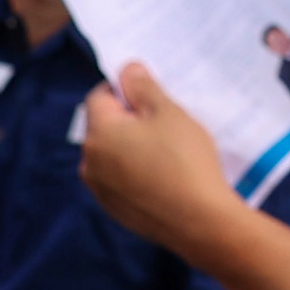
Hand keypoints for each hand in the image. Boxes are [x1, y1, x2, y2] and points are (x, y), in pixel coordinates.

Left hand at [73, 65, 237, 245]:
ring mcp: (100, 189)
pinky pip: (120, 180)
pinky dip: (136, 173)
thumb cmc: (185, 159)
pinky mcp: (115, 210)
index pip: (99, 96)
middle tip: (166, 124)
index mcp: (99, 132)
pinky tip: (165, 178)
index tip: (153, 96)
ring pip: (112, 155)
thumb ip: (143, 87)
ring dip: (131, 148)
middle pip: (104, 127)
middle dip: (128, 120)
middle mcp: (90, 161)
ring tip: (168, 154)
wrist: (199, 220)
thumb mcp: (169, 113)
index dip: (124, 89)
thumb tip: (126, 68)